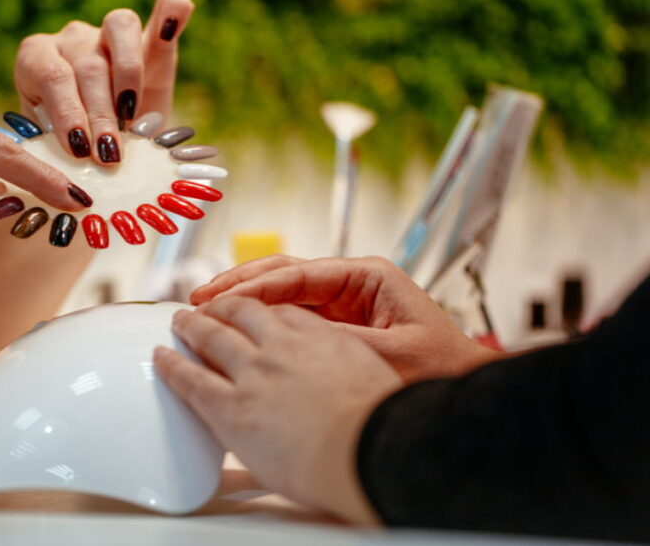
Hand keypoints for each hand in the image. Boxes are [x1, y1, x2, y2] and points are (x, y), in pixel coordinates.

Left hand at [13, 0, 193, 163]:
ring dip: (129, 77)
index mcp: (36, 59)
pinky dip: (171, 12)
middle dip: (100, 115)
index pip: (52, 76)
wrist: (103, 145)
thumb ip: (58, 148)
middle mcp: (71, 39)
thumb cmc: (73, 147)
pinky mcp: (152, 38)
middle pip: (88, 65)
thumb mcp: (56, 148)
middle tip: (108, 155)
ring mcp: (109, 32)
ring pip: (119, 28)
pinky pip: (165, 9)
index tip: (79, 151)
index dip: (67, 113)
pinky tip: (174, 23)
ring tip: (133, 119)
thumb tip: (64, 171)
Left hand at [154, 296, 400, 522]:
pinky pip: (190, 379)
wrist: (367, 450)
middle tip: (208, 308)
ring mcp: (252, 373)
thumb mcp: (372, 375)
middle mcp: (281, 346)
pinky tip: (162, 356)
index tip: (254, 310)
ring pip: (211, 336)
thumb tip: (342, 374)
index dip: (262, 308)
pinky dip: (172, 364)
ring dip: (192, 325)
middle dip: (221, 307)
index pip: (282, 311)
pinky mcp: (230, 406)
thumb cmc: (379, 425)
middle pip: (241, 312)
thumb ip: (345, 365)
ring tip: (181, 321)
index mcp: (319, 337)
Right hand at [191, 255, 501, 381]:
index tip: (219, 298)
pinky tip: (235, 329)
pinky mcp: (338, 326)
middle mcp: (352, 284)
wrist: (467, 394)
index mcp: (367, 277)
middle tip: (200, 297)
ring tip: (206, 307)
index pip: (297, 274)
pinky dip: (261, 319)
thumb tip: (282, 333)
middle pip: (283, 274)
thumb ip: (335, 340)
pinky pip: (291, 316)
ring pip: (282, 293)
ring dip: (244, 299)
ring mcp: (343, 303)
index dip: (253, 285)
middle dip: (239, 284)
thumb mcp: (386, 355)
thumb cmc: (442, 371)